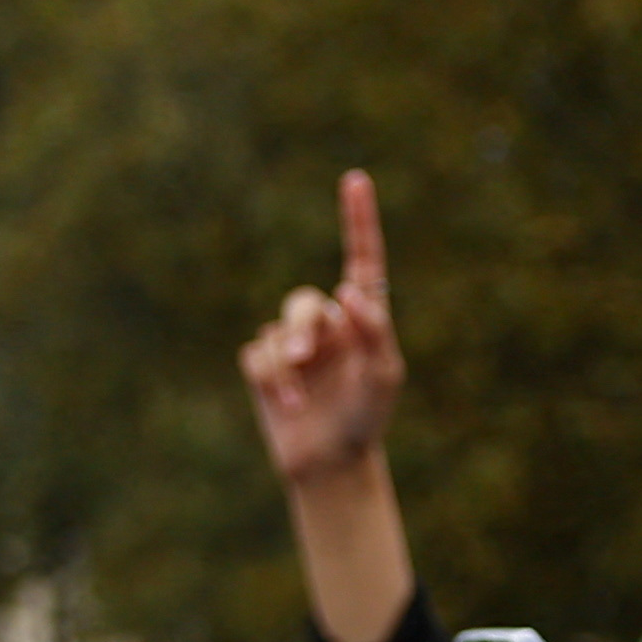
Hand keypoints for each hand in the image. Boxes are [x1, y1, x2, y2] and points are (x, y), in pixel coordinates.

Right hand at [240, 170, 403, 488]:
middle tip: (307, 359)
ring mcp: (294, 345)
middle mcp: (328, 324)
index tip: (356, 180)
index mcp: (364, 317)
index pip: (360, 259)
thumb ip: (373, 329)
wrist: (331, 460)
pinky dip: (270, 380)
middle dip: (302, 329)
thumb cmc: (367, 415)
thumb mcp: (384, 373)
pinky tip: (287, 405)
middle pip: (304, 302)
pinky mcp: (265, 368)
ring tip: (297, 395)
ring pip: (277, 329)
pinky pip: (256, 355)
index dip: (357, 220)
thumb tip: (346, 291)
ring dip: (286, 363)